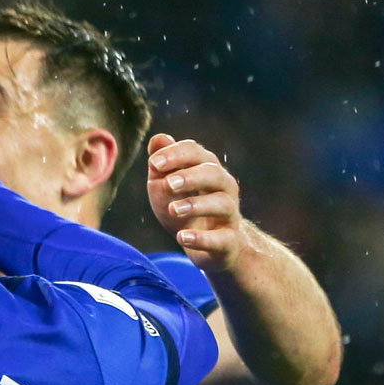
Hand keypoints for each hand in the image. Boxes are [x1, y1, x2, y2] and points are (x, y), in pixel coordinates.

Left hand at [147, 133, 251, 272]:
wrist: (210, 246)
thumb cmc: (186, 208)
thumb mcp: (166, 187)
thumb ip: (162, 165)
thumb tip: (159, 138)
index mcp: (207, 169)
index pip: (195, 152)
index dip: (175, 155)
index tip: (154, 164)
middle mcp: (224, 188)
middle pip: (214, 174)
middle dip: (190, 176)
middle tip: (168, 184)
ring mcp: (229, 214)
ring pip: (222, 204)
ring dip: (196, 205)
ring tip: (173, 209)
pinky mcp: (229, 241)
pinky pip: (222, 239)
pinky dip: (202, 238)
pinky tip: (182, 238)